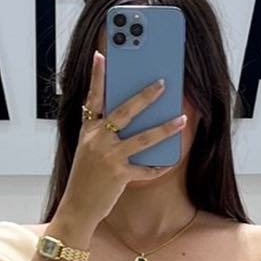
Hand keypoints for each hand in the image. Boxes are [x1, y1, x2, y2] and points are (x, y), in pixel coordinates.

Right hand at [55, 51, 186, 235]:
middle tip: (161, 83)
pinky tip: (170, 161)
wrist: (78, 204)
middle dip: (145, 96)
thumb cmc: (87, 176)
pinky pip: (146, 168)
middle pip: (124, 111)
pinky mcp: (119, 174)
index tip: (101, 56)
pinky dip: (159, 166)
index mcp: (88, 129)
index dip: (97, 76)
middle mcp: (98, 139)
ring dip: (165, 128)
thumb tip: (129, 121)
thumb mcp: (89, 149)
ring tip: (181, 119)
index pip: (93, 97)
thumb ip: (104, 132)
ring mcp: (109, 156)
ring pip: (142, 138)